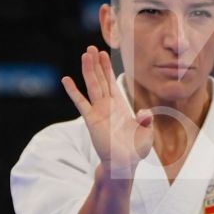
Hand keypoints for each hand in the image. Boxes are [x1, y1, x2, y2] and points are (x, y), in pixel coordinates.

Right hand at [61, 46, 151, 175]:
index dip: (107, 68)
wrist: (123, 166)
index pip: (111, 82)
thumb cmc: (135, 151)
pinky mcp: (91, 120)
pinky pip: (81, 103)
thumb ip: (146, 121)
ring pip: (92, 86)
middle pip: (100, 80)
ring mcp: (98, 112)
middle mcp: (107, 106)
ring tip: (84, 55)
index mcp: (120, 106)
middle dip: (96, 64)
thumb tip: (145, 113)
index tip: (103, 53)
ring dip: (88, 71)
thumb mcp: (146, 133)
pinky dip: (73, 91)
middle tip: (91, 48)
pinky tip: (66, 80)